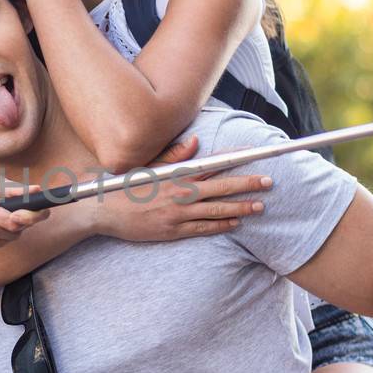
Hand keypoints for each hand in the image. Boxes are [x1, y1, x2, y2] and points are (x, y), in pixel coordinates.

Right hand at [92, 135, 271, 242]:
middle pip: (222, 187)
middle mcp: (180, 192)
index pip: (212, 163)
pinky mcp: (173, 230)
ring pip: (217, 209)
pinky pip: (203, 228)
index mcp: (175, 173)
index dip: (235, 159)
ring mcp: (178, 213)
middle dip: (247, 183)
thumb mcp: (147, 165)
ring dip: (241, 207)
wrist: (102, 211)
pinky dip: (221, 225)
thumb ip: (174, 154)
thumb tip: (196, 142)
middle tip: (269, 182)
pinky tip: (236, 223)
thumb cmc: (123, 186)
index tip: (254, 155)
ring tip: (260, 206)